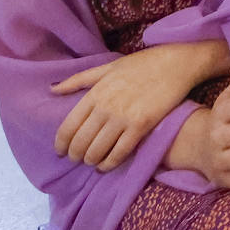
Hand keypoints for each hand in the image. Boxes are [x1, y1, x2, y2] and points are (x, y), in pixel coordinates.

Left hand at [52, 42, 228, 171]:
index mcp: (95, 93)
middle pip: (80, 142)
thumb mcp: (108, 66)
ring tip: (93, 162)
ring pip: (98, 150)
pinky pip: (120, 151)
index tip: (61, 151)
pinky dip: (110, 163)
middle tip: (78, 159)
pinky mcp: (142, 125)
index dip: (61, 144)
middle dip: (76, 156)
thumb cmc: (143, 63)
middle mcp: (106, 107)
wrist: (177, 63)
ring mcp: (123, 117)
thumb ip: (79, 79)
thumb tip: (52, 89)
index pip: (68, 127)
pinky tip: (107, 166)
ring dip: (92, 161)